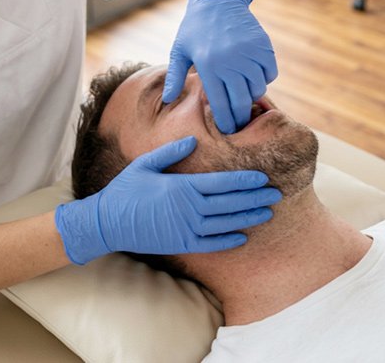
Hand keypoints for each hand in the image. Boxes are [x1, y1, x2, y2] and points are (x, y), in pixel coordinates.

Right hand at [55, 136, 281, 264]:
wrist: (107, 222)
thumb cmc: (125, 190)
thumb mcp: (146, 164)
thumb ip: (171, 152)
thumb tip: (192, 140)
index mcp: (182, 186)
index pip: (222, 183)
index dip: (245, 181)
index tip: (262, 178)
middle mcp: (188, 208)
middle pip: (230, 203)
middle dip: (255, 198)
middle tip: (277, 194)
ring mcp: (185, 228)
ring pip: (225, 223)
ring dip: (248, 218)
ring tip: (268, 213)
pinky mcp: (180, 244)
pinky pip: (211, 244)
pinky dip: (228, 241)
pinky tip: (243, 237)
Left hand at [163, 0, 277, 133]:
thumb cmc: (195, 27)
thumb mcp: (179, 50)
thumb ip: (175, 76)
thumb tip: (168, 100)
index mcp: (208, 66)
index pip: (220, 104)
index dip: (225, 121)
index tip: (227, 131)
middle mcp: (229, 61)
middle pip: (241, 101)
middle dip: (241, 117)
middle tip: (240, 124)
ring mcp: (248, 53)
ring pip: (258, 88)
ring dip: (253, 96)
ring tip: (245, 96)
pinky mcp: (263, 45)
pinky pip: (270, 73)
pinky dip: (265, 78)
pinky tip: (254, 76)